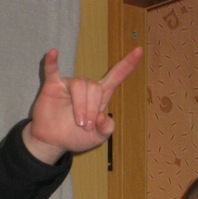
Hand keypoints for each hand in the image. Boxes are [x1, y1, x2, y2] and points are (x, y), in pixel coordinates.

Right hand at [22, 46, 142, 162]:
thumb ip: (106, 128)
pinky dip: (52, 61)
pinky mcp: (53, 85)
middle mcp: (87, 87)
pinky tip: (54, 53)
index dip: (127, 65)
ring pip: (79, 85)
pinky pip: (52, 70)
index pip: (116, 77)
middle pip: (95, 87)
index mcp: (101, 97)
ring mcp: (70, 85)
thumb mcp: (99, 137)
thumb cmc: (78, 136)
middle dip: (92, 109)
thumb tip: (102, 116)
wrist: (56, 142)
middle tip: (86, 126)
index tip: (139, 50)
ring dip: (80, 107)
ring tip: (78, 122)